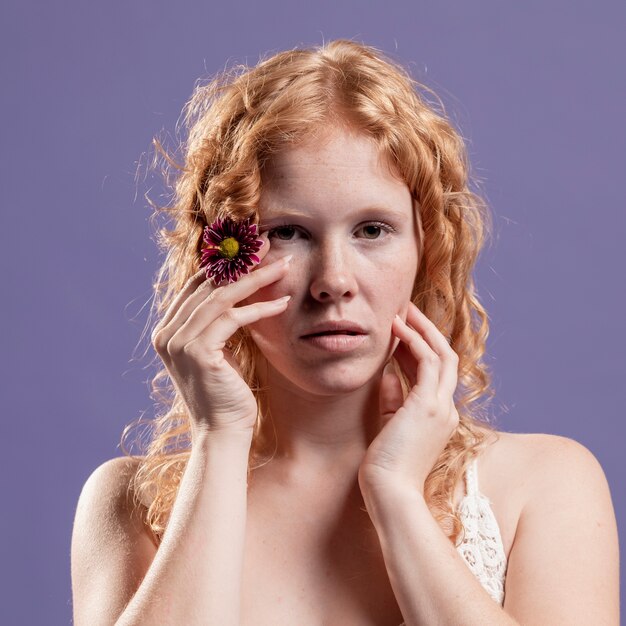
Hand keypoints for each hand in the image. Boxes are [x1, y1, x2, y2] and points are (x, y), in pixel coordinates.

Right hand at [151, 241, 291, 440]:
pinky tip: (283, 303)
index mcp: (168, 331)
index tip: (252, 250)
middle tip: (268, 245)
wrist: (222, 433)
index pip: (196, 285)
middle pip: (208, 284)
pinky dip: (260, 308)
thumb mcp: (218, 351)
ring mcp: (178, 342)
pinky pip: (233, 318)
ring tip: (283, 265)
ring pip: (221, 296)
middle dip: (241, 262)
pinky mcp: (197, 352)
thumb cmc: (226, 394)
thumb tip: (235, 293)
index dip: (225, 264)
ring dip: (255, 278)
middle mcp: (167, 333)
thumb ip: (217, 324)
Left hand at [358, 301, 459, 498]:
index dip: (417, 347)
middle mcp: (447, 408)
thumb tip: (388, 373)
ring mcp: (441, 406)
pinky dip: (413, 341)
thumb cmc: (385, 465)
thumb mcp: (390, 425)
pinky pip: (426, 361)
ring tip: (402, 310)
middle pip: (444, 357)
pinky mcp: (428, 405)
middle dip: (425, 331)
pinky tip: (396, 328)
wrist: (389, 493)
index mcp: (439, 415)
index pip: (434, 372)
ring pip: (441, 354)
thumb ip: (393, 398)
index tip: (399, 331)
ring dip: (422, 329)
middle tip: (406, 310)